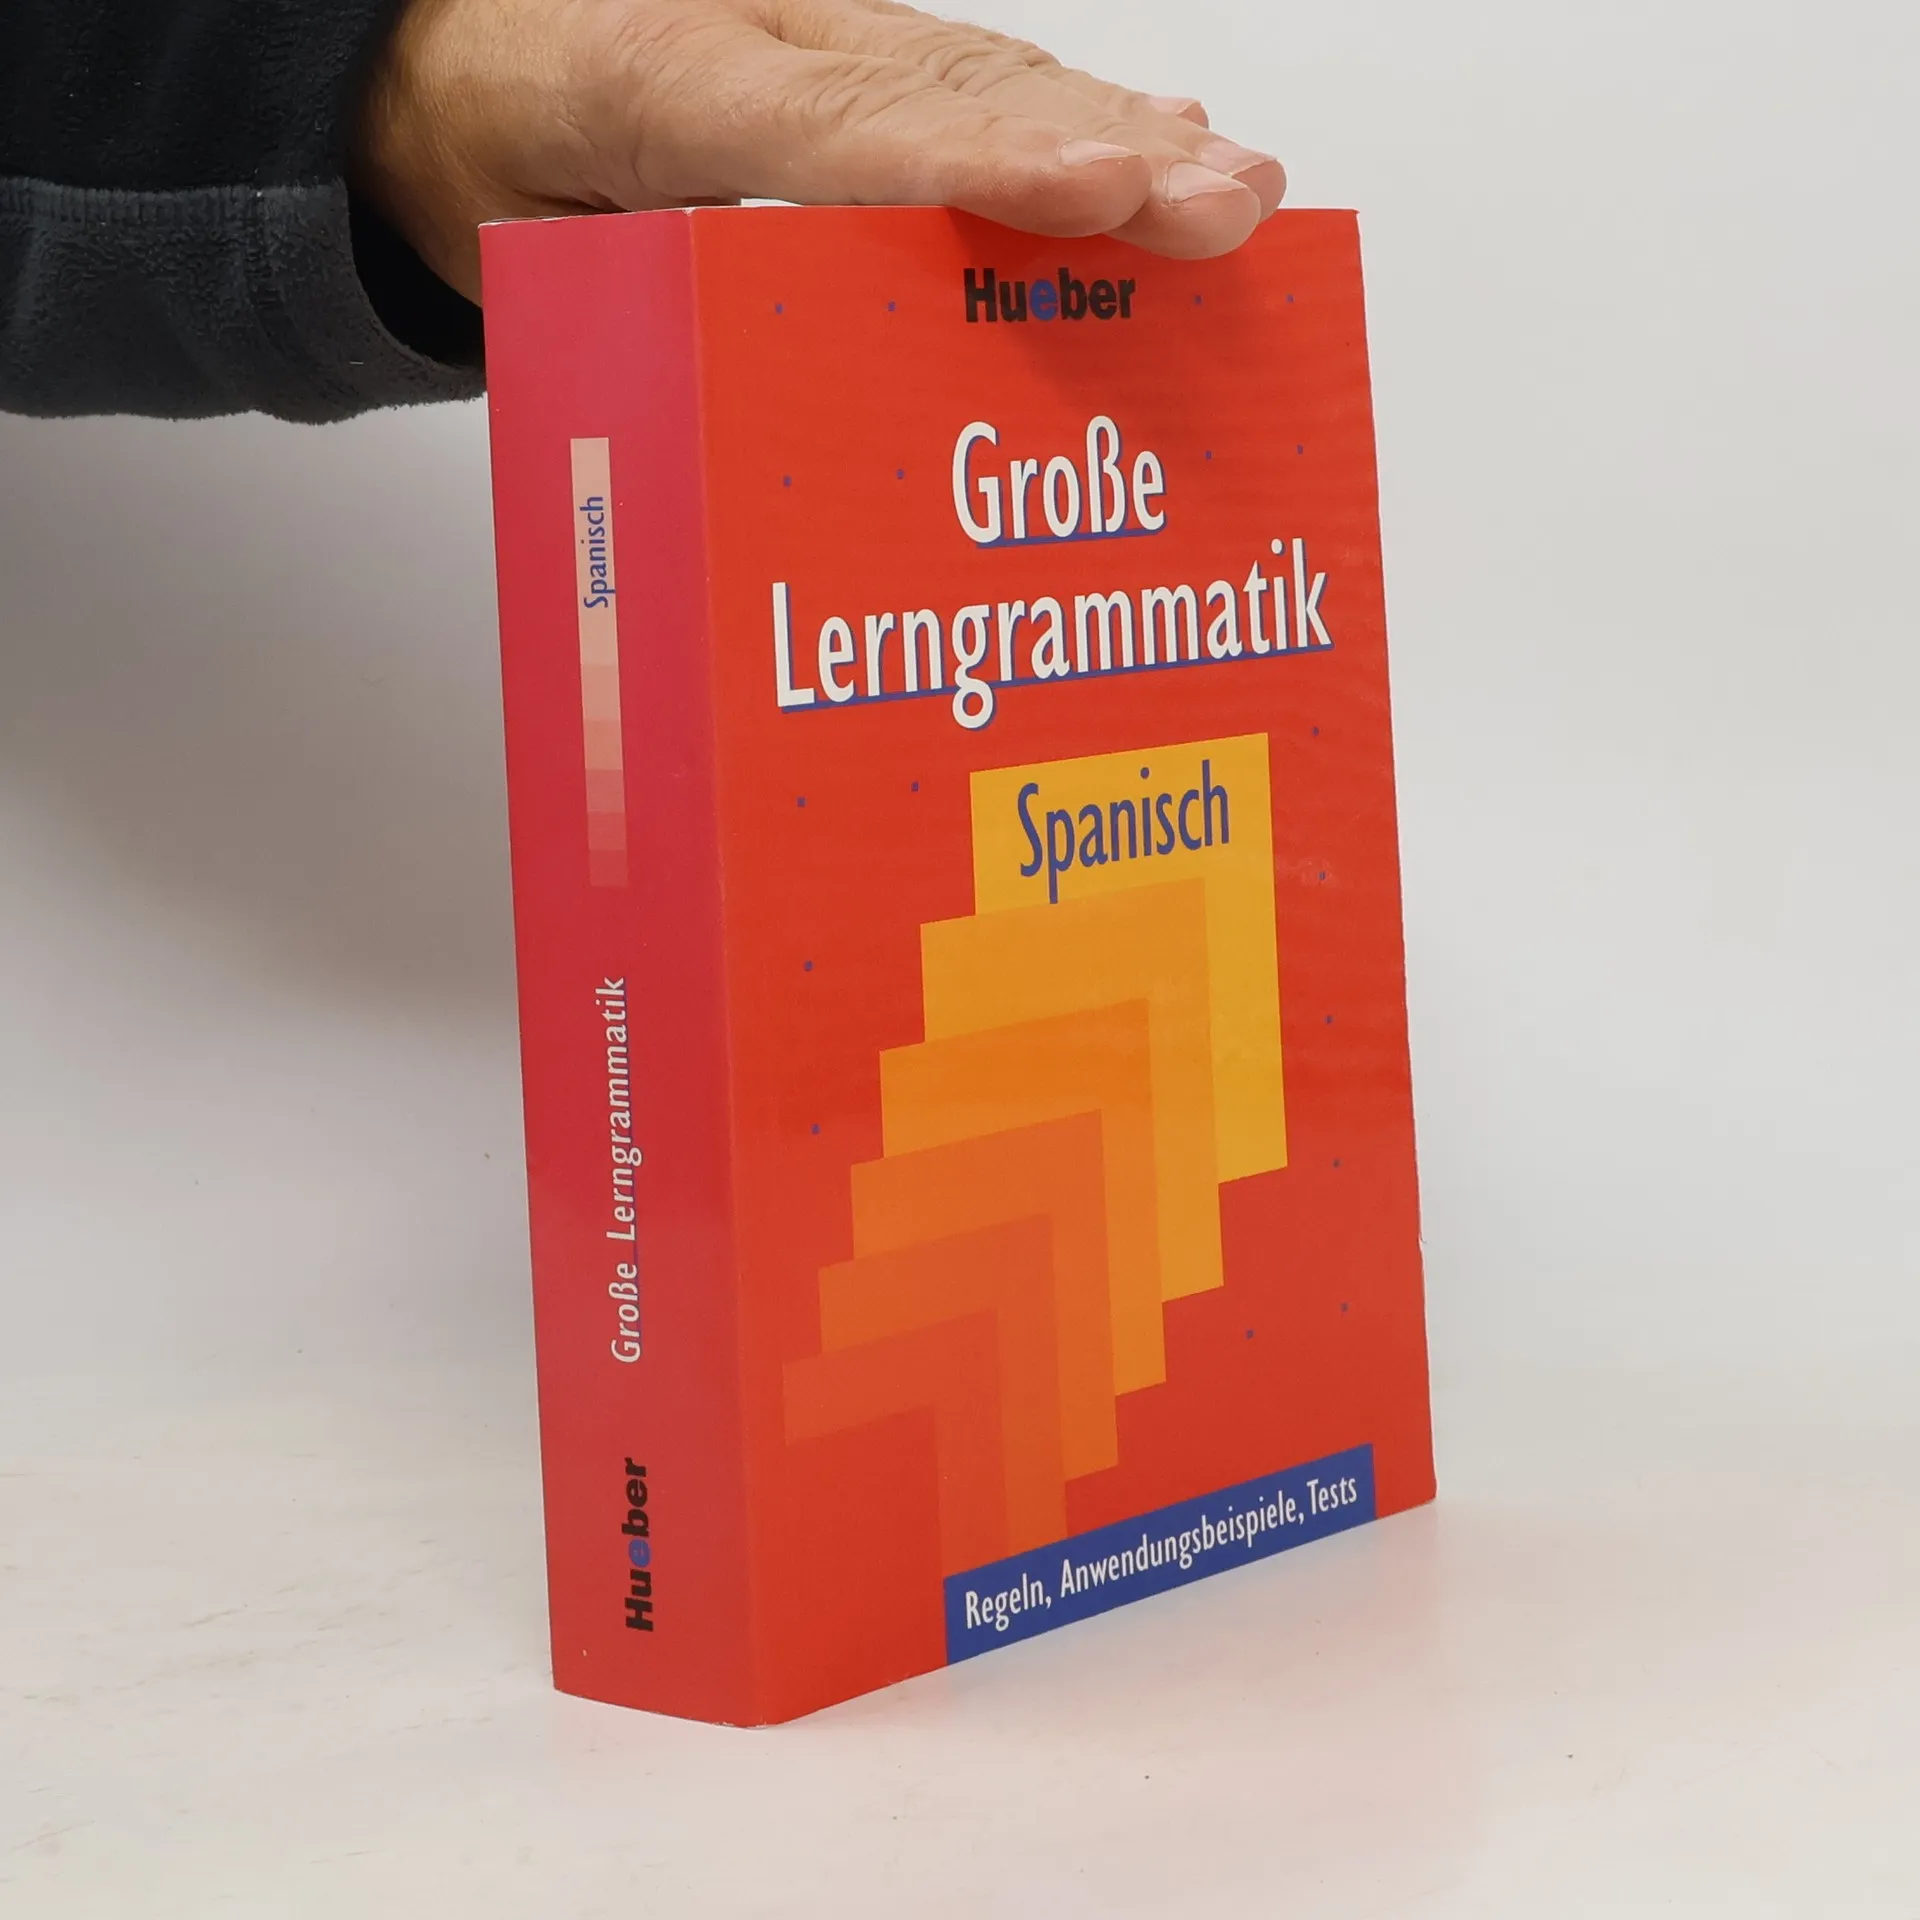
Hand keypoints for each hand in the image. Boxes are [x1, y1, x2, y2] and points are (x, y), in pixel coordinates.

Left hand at [353, 0, 1284, 302]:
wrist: (460, 48)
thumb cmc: (500, 154)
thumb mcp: (528, 250)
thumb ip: (635, 314)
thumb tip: (761, 443)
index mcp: (662, 79)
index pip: (836, 127)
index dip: (976, 161)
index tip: (1095, 188)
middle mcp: (768, 37)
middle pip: (951, 90)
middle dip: (1097, 151)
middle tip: (1218, 204)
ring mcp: (824, 35)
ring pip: (986, 76)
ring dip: (1120, 135)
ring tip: (1233, 188)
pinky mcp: (858, 57)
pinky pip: (977, 83)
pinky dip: (1076, 120)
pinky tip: (1161, 145)